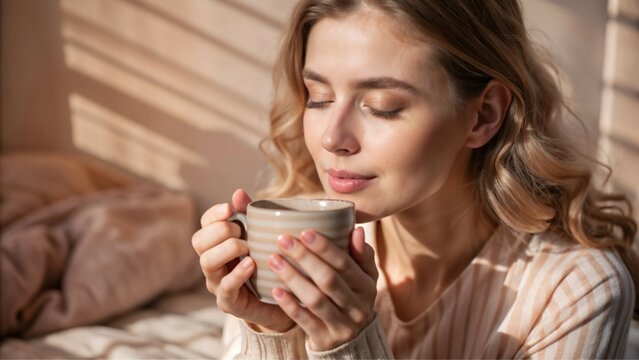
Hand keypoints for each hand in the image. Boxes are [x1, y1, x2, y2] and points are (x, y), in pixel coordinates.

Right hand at [192, 189, 293, 332]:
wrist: (279, 300)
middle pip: (199, 241)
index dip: (214, 214)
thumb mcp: (262, 237)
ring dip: (227, 249)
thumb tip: (239, 192)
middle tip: (242, 232)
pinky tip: (251, 264)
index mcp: (218, 243)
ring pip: (207, 262)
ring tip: (247, 247)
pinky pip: (225, 287)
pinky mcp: (228, 301)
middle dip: (220, 231)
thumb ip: (251, 215)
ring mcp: (217, 282)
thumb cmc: (268, 264)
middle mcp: (212, 262)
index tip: (231, 208)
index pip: (205, 223)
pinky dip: (237, 274)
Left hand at [268, 227, 377, 350]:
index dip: (325, 247)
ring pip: (315, 299)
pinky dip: (290, 305)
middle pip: (328, 280)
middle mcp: (358, 307)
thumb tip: (357, 230)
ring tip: (273, 260)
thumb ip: (361, 254)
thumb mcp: (363, 277)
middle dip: (304, 257)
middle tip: (283, 240)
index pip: (345, 264)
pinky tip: (275, 290)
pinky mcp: (325, 339)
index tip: (304, 232)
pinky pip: (305, 321)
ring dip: (292, 278)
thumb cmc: (352, 297)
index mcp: (366, 287)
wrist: (350, 341)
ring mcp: (342, 326)